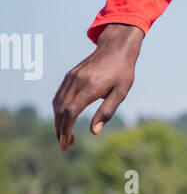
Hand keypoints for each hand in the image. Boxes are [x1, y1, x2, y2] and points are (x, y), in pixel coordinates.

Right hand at [53, 23, 143, 150]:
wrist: (116, 47)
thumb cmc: (122, 72)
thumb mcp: (121, 93)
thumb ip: (107, 112)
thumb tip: (93, 132)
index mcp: (90, 87)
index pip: (71, 112)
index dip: (66, 129)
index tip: (66, 143)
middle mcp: (77, 82)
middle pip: (61, 110)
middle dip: (60, 130)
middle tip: (65, 146)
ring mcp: (71, 77)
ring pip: (57, 103)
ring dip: (58, 121)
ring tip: (65, 136)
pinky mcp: (70, 75)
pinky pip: (59, 95)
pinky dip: (59, 110)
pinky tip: (64, 119)